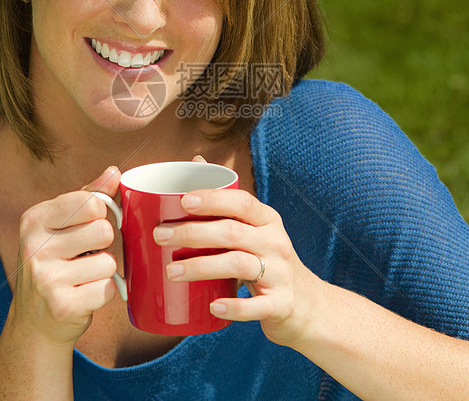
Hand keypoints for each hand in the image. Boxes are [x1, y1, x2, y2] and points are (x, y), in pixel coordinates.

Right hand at [11, 166, 121, 345]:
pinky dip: (103, 293)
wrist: (35, 322)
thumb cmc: (56, 263)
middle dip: (103, 245)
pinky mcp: (62, 306)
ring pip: (109, 262)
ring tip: (81, 277)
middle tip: (83, 256)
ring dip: (103, 271)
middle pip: (104, 231)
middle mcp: (34, 246)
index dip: (99, 216)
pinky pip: (108, 289)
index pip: (91, 202)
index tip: (86, 227)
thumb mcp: (62, 225)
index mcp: (34, 219)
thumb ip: (89, 196)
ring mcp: (46, 278)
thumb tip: (114, 172)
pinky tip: (83, 296)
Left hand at [152, 188, 319, 346]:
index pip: (242, 202)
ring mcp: (280, 274)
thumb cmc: (269, 260)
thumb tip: (195, 161)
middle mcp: (275, 243)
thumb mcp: (256, 228)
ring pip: (239, 265)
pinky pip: (257, 306)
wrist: (308, 305)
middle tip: (161, 236)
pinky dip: (234, 306)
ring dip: (202, 267)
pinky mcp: (281, 304)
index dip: (213, 199)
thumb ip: (226, 201)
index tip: (183, 201)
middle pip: (233, 232)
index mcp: (267, 220)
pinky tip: (213, 306)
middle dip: (194, 232)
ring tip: (171, 271)